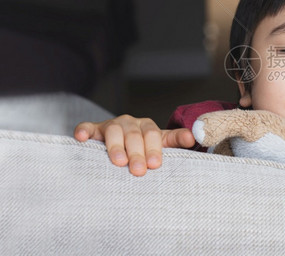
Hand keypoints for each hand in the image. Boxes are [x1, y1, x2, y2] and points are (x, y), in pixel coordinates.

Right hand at [74, 115, 194, 175]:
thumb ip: (176, 140)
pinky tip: (82, 138)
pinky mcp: (93, 130)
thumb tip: (192, 138)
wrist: (120, 143)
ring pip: (113, 131)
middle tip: (139, 171)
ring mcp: (111, 125)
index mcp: (148, 127)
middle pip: (134, 135)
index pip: (153, 135)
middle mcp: (130, 123)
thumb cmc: (143, 148)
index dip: (154, 149)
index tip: (156, 165)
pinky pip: (87, 127)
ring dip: (116, 146)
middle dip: (137, 153)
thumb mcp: (161, 143)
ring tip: (118, 162)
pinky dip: (84, 131)